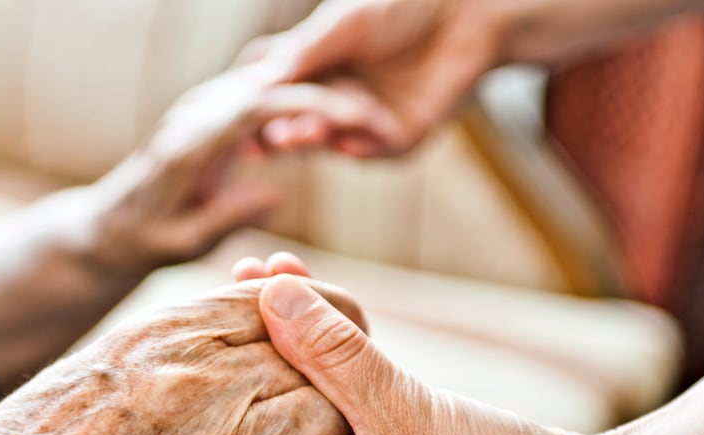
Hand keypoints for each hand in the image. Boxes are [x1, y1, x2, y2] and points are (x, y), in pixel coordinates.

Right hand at [0, 279, 364, 434]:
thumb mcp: (93, 368)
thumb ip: (166, 346)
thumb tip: (222, 333)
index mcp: (159, 332)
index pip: (272, 303)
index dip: (315, 315)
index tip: (327, 333)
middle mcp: (196, 378)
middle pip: (310, 356)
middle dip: (335, 372)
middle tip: (343, 393)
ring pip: (326, 414)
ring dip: (337, 425)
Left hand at [86, 64, 401, 276]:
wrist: (109, 224)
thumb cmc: (146, 242)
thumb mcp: (184, 243)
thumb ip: (226, 216)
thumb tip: (276, 194)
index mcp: (189, 145)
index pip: (256, 106)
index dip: (309, 105)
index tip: (354, 116)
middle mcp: (192, 116)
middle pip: (268, 84)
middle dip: (323, 94)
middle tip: (372, 115)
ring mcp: (197, 109)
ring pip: (264, 82)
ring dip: (311, 94)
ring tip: (360, 116)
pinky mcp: (205, 113)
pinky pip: (255, 94)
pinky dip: (292, 102)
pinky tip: (325, 120)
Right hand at [243, 0, 505, 156]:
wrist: (468, 11)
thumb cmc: (402, 4)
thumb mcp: (344, 22)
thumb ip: (304, 51)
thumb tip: (259, 78)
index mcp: (314, 69)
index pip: (275, 94)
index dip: (256, 106)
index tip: (235, 111)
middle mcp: (334, 99)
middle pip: (296, 125)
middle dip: (281, 130)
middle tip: (268, 136)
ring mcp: (365, 123)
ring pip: (331, 141)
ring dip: (315, 139)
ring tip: (305, 132)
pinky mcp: (399, 139)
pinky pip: (373, 151)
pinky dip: (361, 145)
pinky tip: (349, 138)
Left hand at [253, 269, 613, 434]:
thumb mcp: (401, 411)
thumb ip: (331, 354)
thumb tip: (268, 291)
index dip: (245, 361)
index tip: (229, 292)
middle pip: (282, 418)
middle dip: (270, 341)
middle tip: (246, 267)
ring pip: (319, 405)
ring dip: (307, 339)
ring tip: (276, 266)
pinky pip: (355, 407)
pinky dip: (344, 359)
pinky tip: (320, 304)